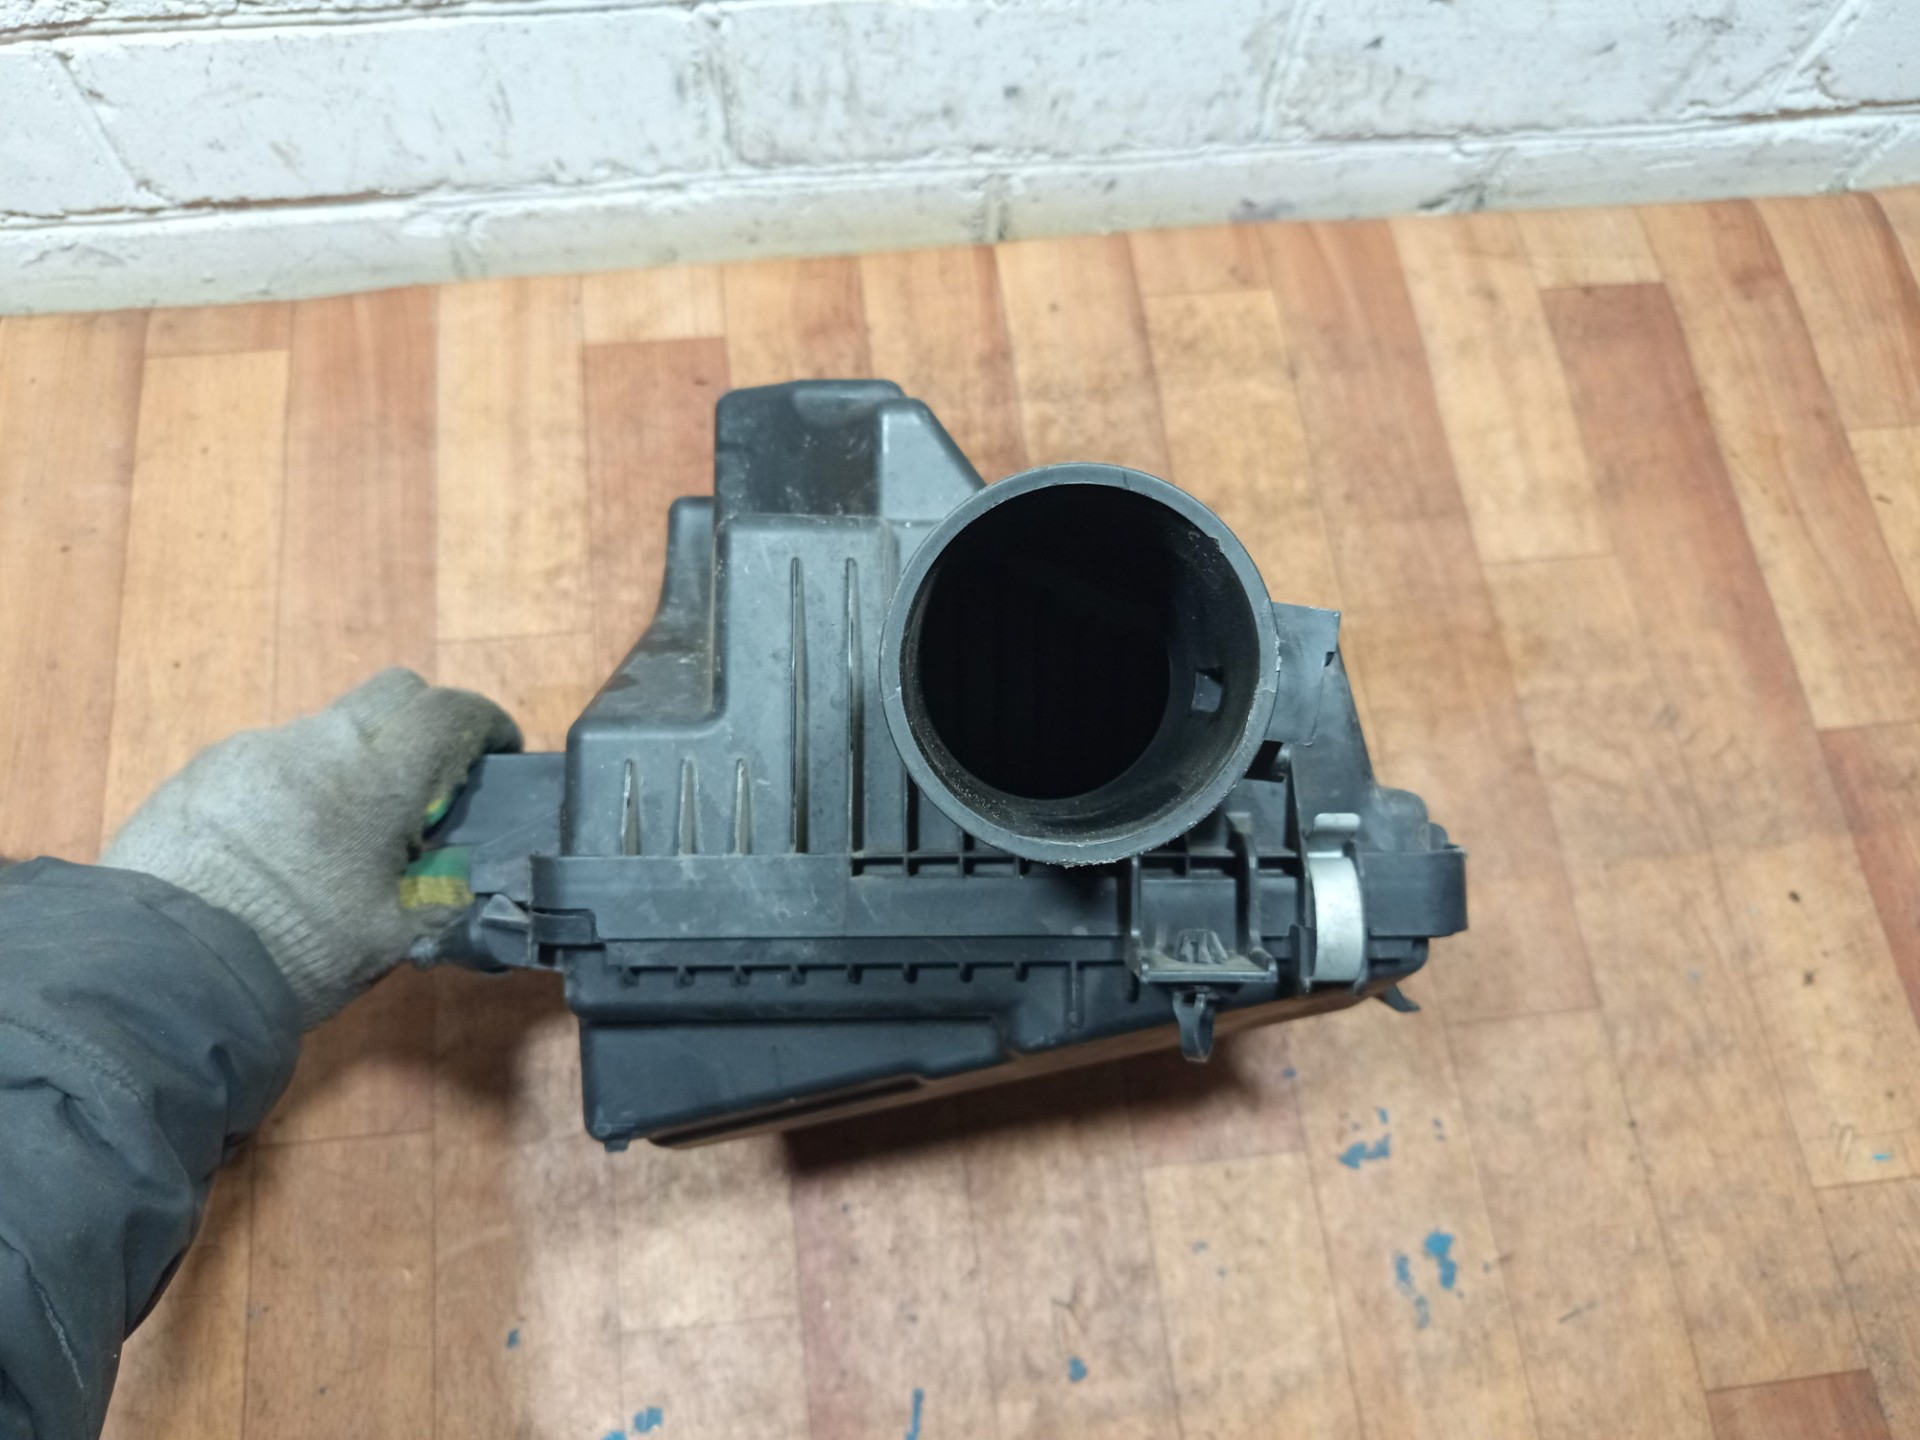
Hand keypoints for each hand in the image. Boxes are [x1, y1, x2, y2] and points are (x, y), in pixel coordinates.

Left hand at [102, 669, 520, 1027]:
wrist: (161, 972)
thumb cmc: (299, 951)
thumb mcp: (396, 936)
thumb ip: (445, 894)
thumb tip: (471, 878)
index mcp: (377, 772)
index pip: (452, 711)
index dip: (486, 727)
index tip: (498, 759)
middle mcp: (316, 740)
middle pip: (392, 695)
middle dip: (424, 729)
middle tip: (427, 794)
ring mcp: (250, 750)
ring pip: (326, 731)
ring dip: (354, 764)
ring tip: (341, 842)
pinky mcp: (199, 774)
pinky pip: (269, 762)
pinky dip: (295, 789)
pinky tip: (278, 854)